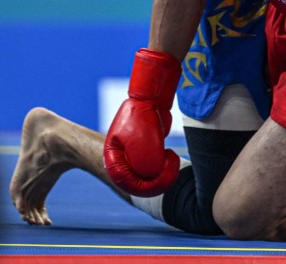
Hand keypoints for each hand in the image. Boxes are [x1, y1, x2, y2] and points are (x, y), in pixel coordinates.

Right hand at [103, 48, 181, 196]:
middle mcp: (122, 162)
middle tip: (172, 162)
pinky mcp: (145, 157)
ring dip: (164, 174)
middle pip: (140, 185)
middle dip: (159, 179)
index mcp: (113, 160)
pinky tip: (170, 154)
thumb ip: (147, 167)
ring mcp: (133, 160)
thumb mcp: (144, 144)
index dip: (146, 184)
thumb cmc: (143, 119)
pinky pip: (156, 173)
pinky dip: (165, 168)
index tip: (160, 172)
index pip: (127, 183)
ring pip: (150, 180)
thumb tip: (154, 179)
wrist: (150, 100)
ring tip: (171, 157)